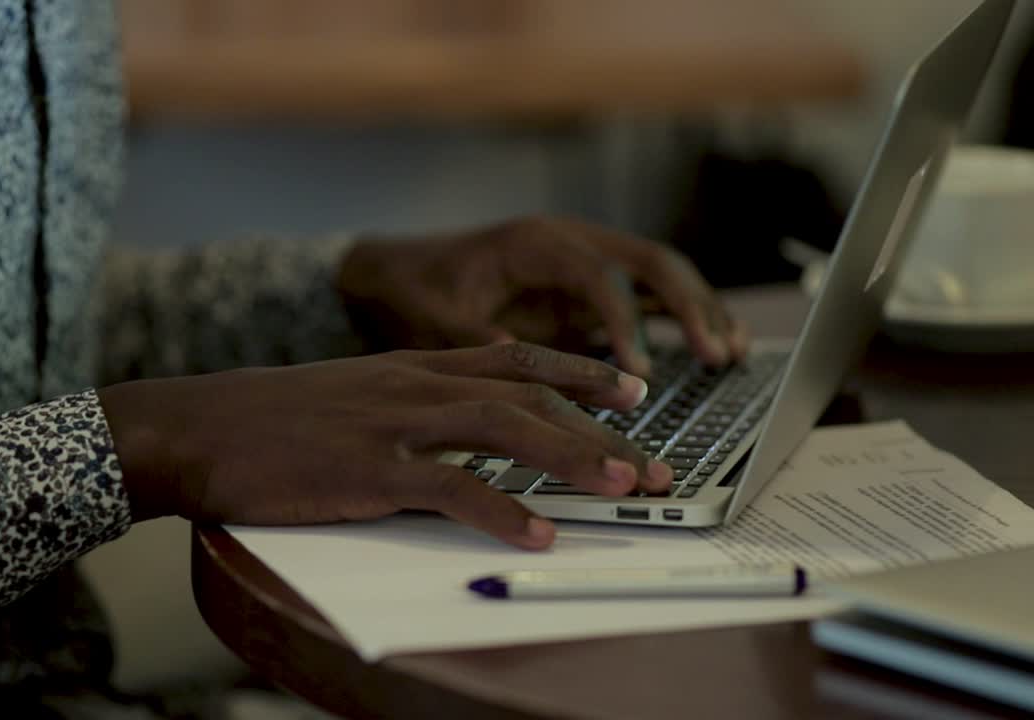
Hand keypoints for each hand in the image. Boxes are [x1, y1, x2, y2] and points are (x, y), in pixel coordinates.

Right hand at [97, 343, 672, 549]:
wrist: (194, 425)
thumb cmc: (266, 419)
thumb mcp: (347, 395)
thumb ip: (403, 403)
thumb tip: (447, 432)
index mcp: (412, 365)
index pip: (516, 358)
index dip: (579, 372)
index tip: (630, 388)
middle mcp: (414, 383)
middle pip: (528, 394)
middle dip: (600, 427)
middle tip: (654, 460)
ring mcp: (392, 423)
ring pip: (504, 430)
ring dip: (572, 457)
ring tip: (627, 486)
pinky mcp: (366, 469)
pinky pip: (448, 489)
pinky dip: (499, 511)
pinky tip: (536, 533)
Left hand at [337, 216, 749, 375]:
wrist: (395, 272)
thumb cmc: (412, 290)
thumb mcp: (430, 317)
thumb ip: (470, 340)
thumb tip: (513, 365)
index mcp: (533, 243)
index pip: (597, 275)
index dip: (623, 322)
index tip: (638, 374)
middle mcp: (568, 244)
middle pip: (647, 262)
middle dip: (688, 306)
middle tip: (716, 356)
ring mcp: (583, 264)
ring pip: (659, 275)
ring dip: (699, 309)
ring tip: (732, 353)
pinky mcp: (587, 291)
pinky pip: (648, 298)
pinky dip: (683, 320)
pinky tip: (715, 348)